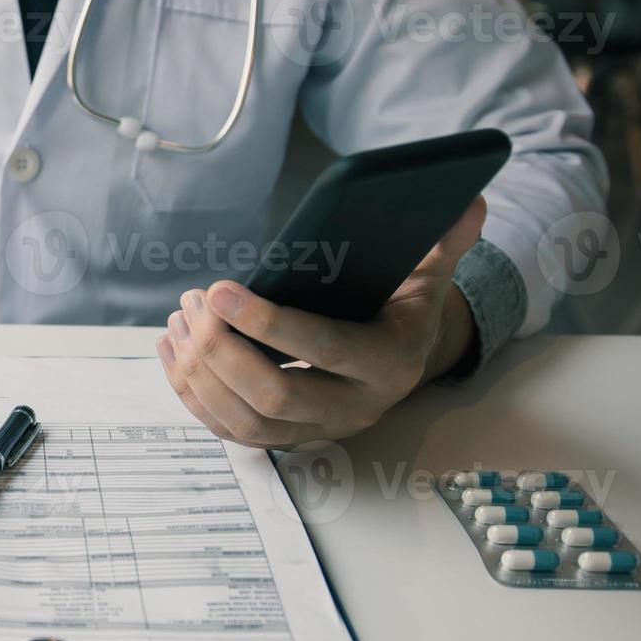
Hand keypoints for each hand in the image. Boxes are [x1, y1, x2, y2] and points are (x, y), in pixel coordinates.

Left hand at [156, 197, 486, 447]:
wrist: (401, 359)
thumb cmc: (403, 308)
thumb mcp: (429, 275)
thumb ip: (444, 242)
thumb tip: (469, 201)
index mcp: (388, 366)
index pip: (323, 350)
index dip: (268, 322)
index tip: (220, 288)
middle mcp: (353, 409)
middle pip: (273, 397)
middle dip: (222, 350)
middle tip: (194, 301)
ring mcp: (314, 431)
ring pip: (242, 420)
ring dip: (200, 370)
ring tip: (181, 317)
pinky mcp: (281, 439)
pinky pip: (226, 428)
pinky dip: (190, 392)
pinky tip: (171, 348)